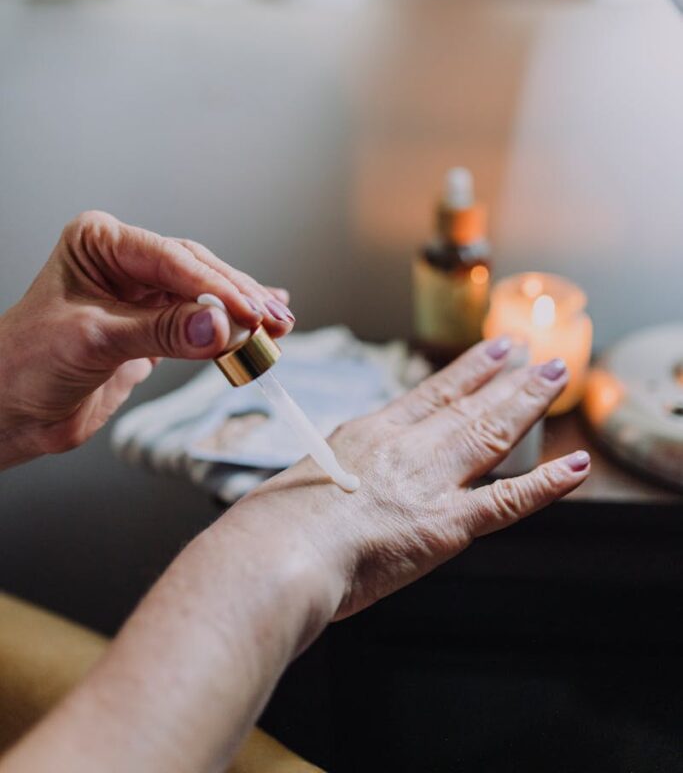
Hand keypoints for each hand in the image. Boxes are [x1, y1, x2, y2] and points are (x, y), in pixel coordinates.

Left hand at [0, 211, 294, 465]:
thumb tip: (220, 328)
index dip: (215, 287)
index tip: (250, 312)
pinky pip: (200, 321)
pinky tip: (263, 320)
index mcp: (100, 243)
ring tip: (279, 326)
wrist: (10, 413)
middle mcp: (123, 260)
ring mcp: (140, 293)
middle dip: (237, 298)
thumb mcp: (96, 341)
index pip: (172, 259)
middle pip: (196, 272)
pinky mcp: (152, 325)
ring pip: (204, 295)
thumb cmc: (26, 365)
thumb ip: (161, 332)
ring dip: (241, 313)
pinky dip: (230, 326)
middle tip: (274, 320)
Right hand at [236, 339, 589, 621]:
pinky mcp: (446, 524)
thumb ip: (331, 478)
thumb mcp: (300, 481)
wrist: (278, 552)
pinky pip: (508, 500)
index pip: (429, 394)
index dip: (467, 372)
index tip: (492, 352)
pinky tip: (576, 467)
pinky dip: (547, 484)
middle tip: (538, 357)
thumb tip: (333, 487)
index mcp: (369, 435)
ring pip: (491, 433)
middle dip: (507, 379)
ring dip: (526, 403)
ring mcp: (429, 482)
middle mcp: (405, 448)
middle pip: (467, 405)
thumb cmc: (273, 526)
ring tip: (553, 378)